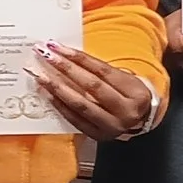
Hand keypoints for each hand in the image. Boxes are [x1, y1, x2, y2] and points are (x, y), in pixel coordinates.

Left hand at [27, 41, 157, 140]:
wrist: (140, 120)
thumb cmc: (128, 93)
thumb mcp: (124, 78)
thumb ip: (99, 70)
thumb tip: (65, 55)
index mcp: (135, 92)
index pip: (103, 71)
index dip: (79, 57)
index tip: (58, 47)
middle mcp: (125, 110)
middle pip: (92, 86)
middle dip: (66, 69)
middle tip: (46, 56)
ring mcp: (112, 126)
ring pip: (81, 105)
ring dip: (58, 88)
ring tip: (41, 76)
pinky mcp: (99, 135)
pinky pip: (75, 119)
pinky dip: (59, 105)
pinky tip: (47, 94)